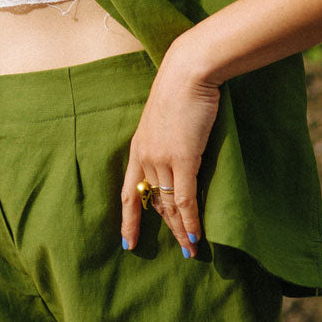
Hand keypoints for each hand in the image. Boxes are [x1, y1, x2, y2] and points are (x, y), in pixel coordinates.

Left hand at [120, 46, 220, 257]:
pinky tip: (194, 236)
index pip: (127, 191)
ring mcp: (162, 159)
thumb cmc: (181, 88)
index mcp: (138, 147)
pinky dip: (190, 220)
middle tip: (177, 250)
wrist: (188, 72)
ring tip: (190, 250)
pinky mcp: (183, 159)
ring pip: (169, 204)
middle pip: (152, 202)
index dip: (129, 218)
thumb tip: (180, 150)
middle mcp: (145, 157)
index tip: (127, 242)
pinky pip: (184, 198)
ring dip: (180, 229)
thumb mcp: (166, 117)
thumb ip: (168, 137)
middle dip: (163, 228)